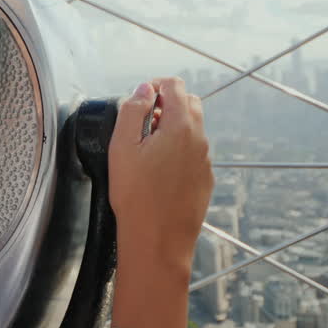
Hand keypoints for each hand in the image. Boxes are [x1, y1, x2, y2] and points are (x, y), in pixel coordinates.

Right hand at [108, 77, 213, 278]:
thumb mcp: (122, 147)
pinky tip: (158, 170)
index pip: (175, 86)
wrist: (157, 241)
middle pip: (189, 103)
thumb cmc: (136, 197)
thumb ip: (132, 110)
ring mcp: (205, 160)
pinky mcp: (205, 179)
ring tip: (146, 149)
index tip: (139, 99)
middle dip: (166, 103)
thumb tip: (144, 90)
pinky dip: (179, 149)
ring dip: (172, 127)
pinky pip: (194, 152)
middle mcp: (199, 140)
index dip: (155, 85)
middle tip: (141, 122)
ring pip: (193, 129)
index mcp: (180, 126)